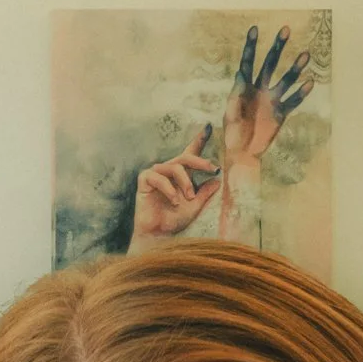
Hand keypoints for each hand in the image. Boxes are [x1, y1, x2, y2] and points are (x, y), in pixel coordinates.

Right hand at [131, 125, 221, 241]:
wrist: (159, 234)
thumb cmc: (175, 220)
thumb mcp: (195, 205)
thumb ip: (205, 192)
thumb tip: (218, 179)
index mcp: (181, 175)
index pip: (190, 153)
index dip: (198, 140)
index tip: (207, 127)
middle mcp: (168, 171)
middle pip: (185, 157)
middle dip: (200, 161)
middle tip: (212, 169)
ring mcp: (156, 174)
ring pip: (175, 167)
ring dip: (185, 182)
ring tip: (188, 198)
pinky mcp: (145, 180)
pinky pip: (159, 177)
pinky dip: (169, 189)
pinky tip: (174, 201)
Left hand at [222, 24, 313, 163]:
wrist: (243, 151)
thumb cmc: (232, 132)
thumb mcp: (230, 112)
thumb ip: (236, 94)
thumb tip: (240, 73)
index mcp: (244, 87)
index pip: (248, 62)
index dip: (251, 46)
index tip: (255, 29)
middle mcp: (260, 89)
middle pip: (270, 64)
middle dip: (277, 47)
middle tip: (285, 29)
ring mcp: (272, 99)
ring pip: (286, 80)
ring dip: (295, 68)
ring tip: (305, 54)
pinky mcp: (281, 112)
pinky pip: (293, 100)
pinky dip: (301, 93)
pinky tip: (309, 82)